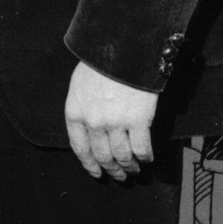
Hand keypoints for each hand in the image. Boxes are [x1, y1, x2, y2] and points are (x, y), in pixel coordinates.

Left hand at [64, 61, 157, 180]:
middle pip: (102, 156)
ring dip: (130, 167)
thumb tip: (88, 130)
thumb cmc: (100, 63)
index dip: (89, 164)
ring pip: (123, 157)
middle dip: (112, 169)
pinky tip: (147, 157)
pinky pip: (142, 149)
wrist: (121, 49)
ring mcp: (115, 122)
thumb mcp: (79, 85)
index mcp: (75, 111)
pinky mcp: (138, 121)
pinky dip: (145, 157)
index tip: (97, 173)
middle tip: (120, 175)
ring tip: (134, 168)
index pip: (79, 147)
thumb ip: (82, 108)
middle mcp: (93, 121)